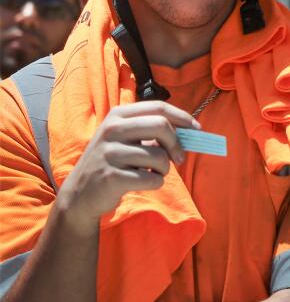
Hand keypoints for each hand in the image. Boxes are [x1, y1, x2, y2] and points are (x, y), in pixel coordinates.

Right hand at [55, 101, 199, 231]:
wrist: (80, 194)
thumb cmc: (113, 163)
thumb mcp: (127, 139)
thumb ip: (154, 131)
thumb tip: (193, 131)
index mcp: (117, 115)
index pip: (159, 107)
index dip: (182, 117)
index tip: (197, 128)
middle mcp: (111, 130)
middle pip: (161, 126)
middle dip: (176, 143)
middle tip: (180, 158)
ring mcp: (109, 153)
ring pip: (159, 157)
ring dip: (164, 169)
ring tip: (152, 173)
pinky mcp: (111, 177)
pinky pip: (151, 179)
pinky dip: (155, 183)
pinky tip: (143, 184)